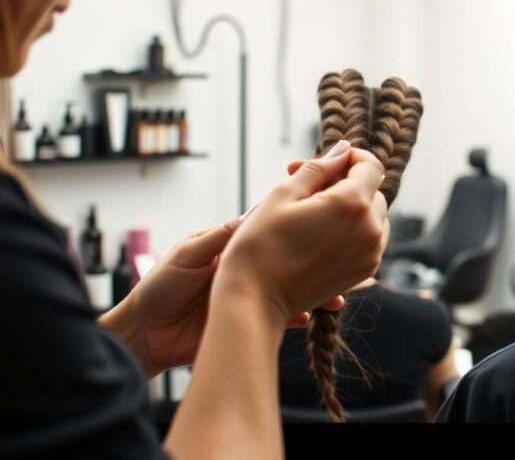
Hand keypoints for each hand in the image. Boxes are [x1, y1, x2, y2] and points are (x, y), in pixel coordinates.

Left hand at [101, 220, 346, 377]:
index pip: (272, 231)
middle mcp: (248, 271)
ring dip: (314, 292)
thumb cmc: (159, 286)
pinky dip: (297, 317)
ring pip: (291, 290)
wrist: (143, 333)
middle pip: (291, 262)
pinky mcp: (249, 322)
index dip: (296, 225)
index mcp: (233, 247)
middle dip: (316, 263)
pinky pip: (280, 317)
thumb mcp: (189, 253)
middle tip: (339, 261)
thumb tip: (255, 213)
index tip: (319, 219)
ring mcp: (251, 297)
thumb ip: (223, 236)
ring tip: (334, 297)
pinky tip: (310, 316)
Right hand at [214, 141, 388, 326]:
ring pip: (374, 215)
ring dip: (352, 206)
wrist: (255, 300)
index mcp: (352, 204)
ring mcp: (370, 254)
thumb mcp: (282, 194)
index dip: (351, 157)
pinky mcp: (364, 272)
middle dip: (345, 182)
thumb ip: (317, 168)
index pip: (371, 166)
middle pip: (372, 190)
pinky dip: (353, 229)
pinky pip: (370, 238)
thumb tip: (342, 152)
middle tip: (307, 186)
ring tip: (313, 211)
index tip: (328, 161)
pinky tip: (321, 232)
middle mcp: (370, 229)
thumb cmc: (260, 245)